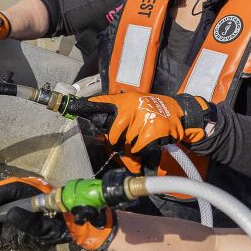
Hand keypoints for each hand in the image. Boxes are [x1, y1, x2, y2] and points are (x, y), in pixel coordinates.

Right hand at [0, 178, 117, 250]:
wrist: (82, 227)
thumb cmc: (68, 225)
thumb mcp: (48, 228)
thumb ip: (28, 221)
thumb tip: (7, 216)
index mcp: (34, 191)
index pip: (8, 189)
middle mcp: (28, 191)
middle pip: (1, 194)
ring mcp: (26, 199)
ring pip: (2, 202)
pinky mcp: (26, 208)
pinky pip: (7, 209)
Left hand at [85, 92, 212, 153]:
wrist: (179, 111)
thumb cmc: (152, 110)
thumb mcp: (134, 103)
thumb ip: (116, 110)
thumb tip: (97, 122)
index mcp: (126, 100)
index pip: (103, 103)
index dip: (89, 105)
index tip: (71, 108)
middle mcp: (133, 106)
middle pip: (114, 133)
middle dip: (117, 141)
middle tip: (123, 140)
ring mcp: (145, 118)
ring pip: (128, 143)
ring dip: (132, 147)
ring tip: (140, 139)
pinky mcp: (155, 130)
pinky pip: (140, 148)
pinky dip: (141, 151)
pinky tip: (147, 143)